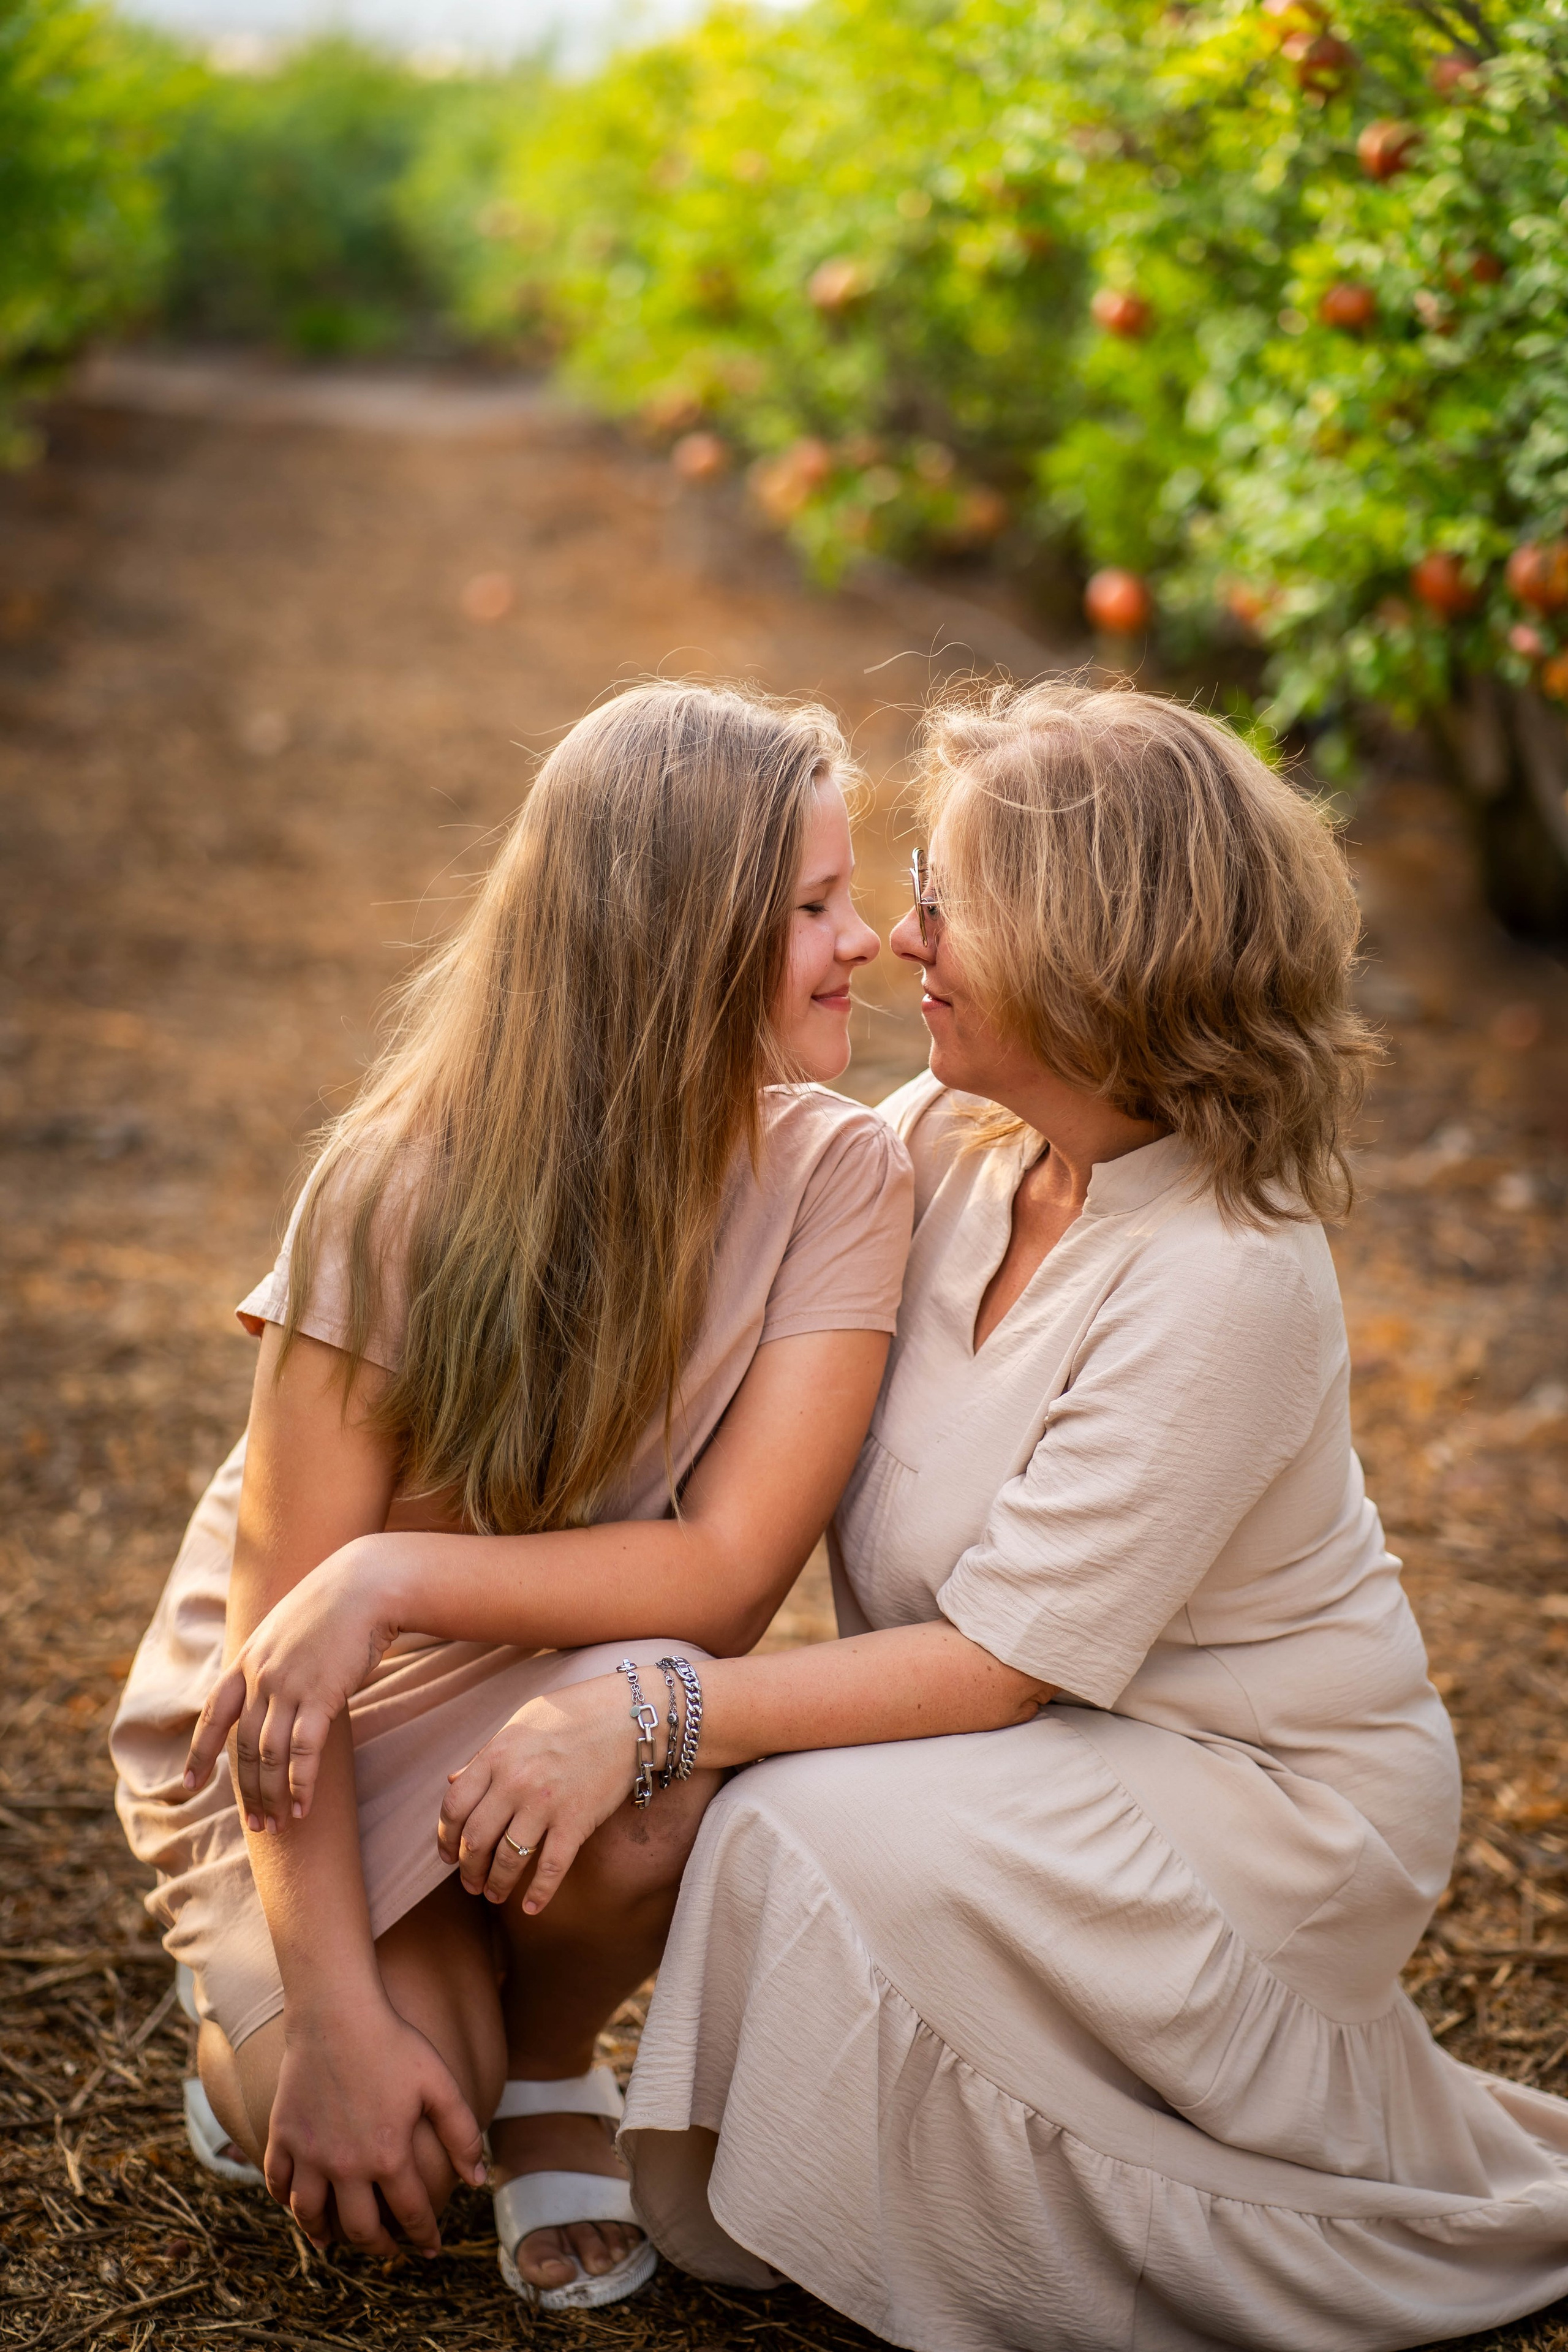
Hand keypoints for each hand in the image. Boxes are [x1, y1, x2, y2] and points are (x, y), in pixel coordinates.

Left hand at [184, 1539, 397, 1830]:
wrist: (366, 1583)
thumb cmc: (335, 1605)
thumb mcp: (288, 1627)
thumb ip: (272, 1659)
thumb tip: (269, 1690)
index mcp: (247, 1658)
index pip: (212, 1715)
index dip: (199, 1752)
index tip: (190, 1784)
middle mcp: (260, 1675)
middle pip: (243, 1747)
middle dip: (247, 1791)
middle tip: (256, 1826)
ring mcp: (287, 1685)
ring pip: (269, 1755)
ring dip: (272, 1796)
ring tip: (279, 1826)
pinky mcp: (320, 1695)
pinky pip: (303, 1751)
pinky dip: (301, 1784)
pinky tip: (304, 1807)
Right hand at [265, 1993, 486, 2255]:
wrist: (337, 2012)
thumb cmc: (393, 2043)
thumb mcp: (439, 2084)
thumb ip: (461, 2134)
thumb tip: (477, 2181)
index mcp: (388, 2155)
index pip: (411, 2212)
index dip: (425, 2234)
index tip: (433, 2246)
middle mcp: (346, 2165)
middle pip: (360, 2228)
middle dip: (379, 2246)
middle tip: (389, 2250)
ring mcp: (309, 2153)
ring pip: (311, 2215)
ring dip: (325, 2234)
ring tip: (335, 2240)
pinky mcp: (283, 2135)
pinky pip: (277, 2184)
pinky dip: (285, 2201)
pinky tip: (298, 2203)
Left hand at [439, 1671, 646, 1915]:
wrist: (628, 1716)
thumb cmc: (573, 1714)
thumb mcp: (521, 1725)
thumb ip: (486, 1755)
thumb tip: (452, 1780)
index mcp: (497, 1755)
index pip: (454, 1805)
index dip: (446, 1836)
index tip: (449, 1854)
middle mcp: (515, 1781)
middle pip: (476, 1838)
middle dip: (468, 1868)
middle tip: (470, 1882)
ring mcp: (545, 1803)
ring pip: (508, 1859)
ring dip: (496, 1884)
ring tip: (493, 1895)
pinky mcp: (576, 1821)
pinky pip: (551, 1868)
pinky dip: (538, 1894)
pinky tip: (530, 1907)